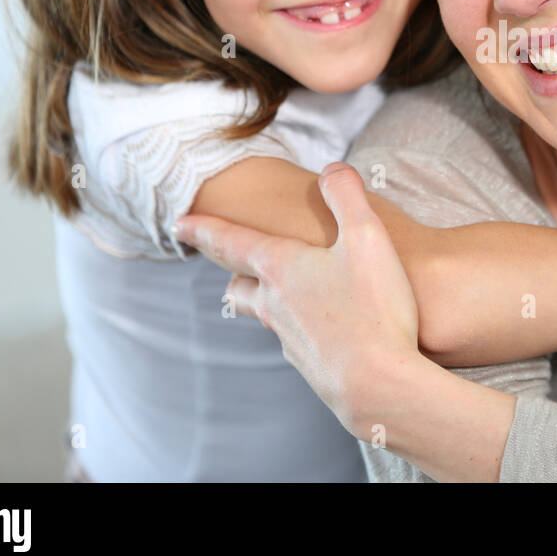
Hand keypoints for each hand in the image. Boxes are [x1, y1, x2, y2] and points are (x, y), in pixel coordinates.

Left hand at [173, 162, 420, 437]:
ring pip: (265, 315)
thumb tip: (332, 169)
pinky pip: (294, 340)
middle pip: (240, 285)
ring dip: (264, 300)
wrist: (379, 386)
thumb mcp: (367, 236)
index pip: (230, 242)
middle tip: (230, 263)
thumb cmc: (373, 307)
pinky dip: (300, 327)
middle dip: (233, 271)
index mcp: (281, 268)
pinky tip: (324, 328)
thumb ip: (347, 196)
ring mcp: (290, 340)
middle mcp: (275, 305)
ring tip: (277, 294)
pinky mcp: (310, 367)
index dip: (203, 229)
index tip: (178, 223)